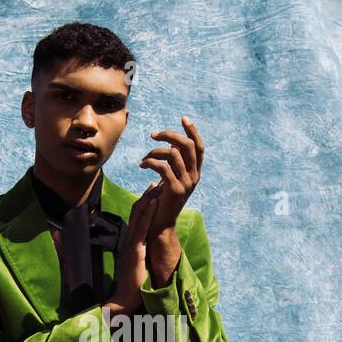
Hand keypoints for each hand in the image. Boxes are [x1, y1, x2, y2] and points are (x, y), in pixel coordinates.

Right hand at [105, 182, 161, 318]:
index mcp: (131, 242)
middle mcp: (129, 239)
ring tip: (156, 187)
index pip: (137, 218)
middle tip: (155, 182)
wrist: (125, 298)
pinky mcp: (135, 250)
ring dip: (147, 199)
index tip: (153, 192)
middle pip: (136, 211)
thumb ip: (141, 254)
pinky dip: (148, 213)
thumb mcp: (139, 265)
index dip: (144, 204)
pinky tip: (154, 203)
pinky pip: (142, 227)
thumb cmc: (133, 285)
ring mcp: (131, 243)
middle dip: (146, 196)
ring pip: (138, 215)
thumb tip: (147, 250)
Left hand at [138, 115, 203, 235]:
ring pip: (173, 154)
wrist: (161, 223)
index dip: (193, 131)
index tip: (183, 118)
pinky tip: (142, 165)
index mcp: (196, 172)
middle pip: (187, 146)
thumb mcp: (172, 179)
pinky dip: (150, 162)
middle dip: (170, 135)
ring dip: (155, 151)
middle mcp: (194, 177)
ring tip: (144, 158)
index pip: (200, 147)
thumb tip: (173, 145)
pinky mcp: (175, 190)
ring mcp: (186, 183)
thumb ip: (176, 163)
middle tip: (154, 134)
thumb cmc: (163, 200)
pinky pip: (162, 167)